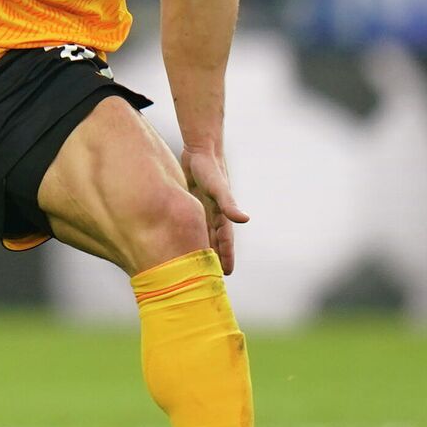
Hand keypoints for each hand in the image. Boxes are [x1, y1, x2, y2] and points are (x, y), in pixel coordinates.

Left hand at [181, 145, 248, 274]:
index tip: (226, 275)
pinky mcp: (193, 201)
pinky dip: (191, 233)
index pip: (225, 241)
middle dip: (215, 257)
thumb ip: (229, 204)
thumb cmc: (209, 168)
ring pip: (203, 233)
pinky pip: (192, 222)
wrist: (200, 149)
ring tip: (197, 265)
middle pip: (215, 240)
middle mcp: (215, 213)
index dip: (226, 257)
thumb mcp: (218, 188)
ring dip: (202, 247)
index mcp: (222, 214)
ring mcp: (204, 207)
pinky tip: (182, 241)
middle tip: (211, 277)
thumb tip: (244, 220)